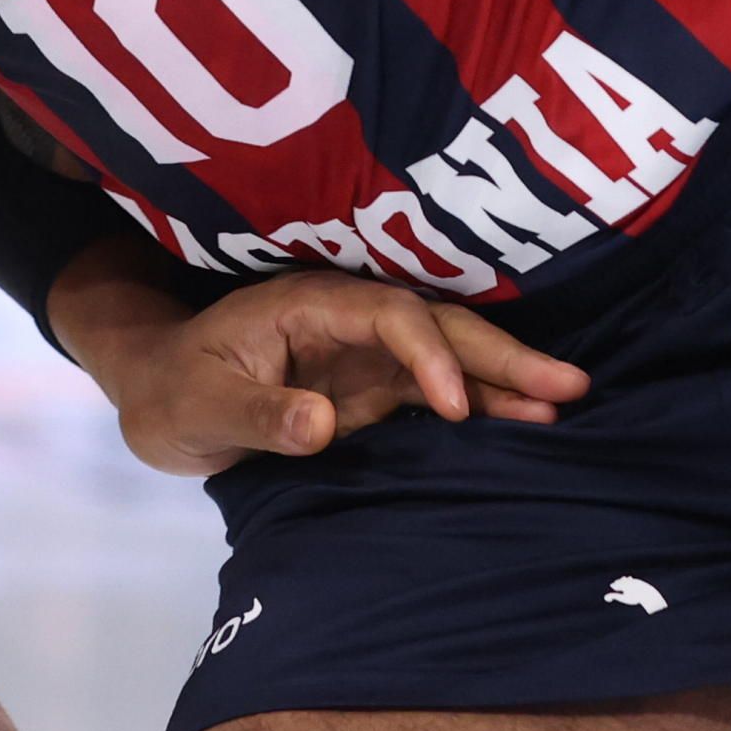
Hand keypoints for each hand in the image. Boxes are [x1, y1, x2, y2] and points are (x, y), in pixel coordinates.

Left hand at [55, 265, 592, 479]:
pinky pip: (438, 395)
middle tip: (570, 384)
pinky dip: (482, 408)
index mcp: (310, 306)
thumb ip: (260, 415)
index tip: (454, 408)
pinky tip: (528, 424)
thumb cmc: (173, 392)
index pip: (388, 316)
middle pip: (438, 327)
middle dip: (502, 354)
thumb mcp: (202, 408)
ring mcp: (366, 357)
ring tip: (566, 402)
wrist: (160, 397)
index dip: (427, 355)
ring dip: (505, 379)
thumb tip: (323, 423)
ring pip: (450, 358)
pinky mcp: (373, 392)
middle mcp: (350, 322)